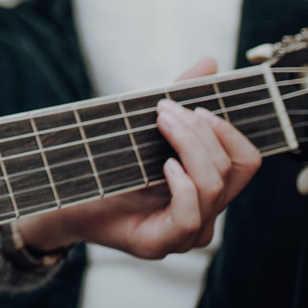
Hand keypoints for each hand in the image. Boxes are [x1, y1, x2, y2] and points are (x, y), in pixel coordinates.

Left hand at [16, 59, 262, 259]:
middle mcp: (204, 212)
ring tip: (161, 124)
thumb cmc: (106, 166)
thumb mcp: (145, 128)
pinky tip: (166, 166)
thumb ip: (179, 98)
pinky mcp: (159, 243)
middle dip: (201, 131)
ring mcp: (185, 232)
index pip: (245, 160)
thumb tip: (210, 64)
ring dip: (190, 147)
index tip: (197, 106)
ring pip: (213, 187)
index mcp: (206, 185)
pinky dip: (182, 186)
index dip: (229, 130)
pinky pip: (188, 217)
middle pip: (231, 169)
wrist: (62, 198)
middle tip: (166, 109)